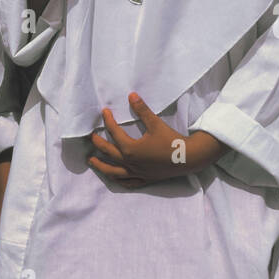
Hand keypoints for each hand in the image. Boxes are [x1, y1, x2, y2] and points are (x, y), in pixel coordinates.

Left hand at [89, 93, 225, 185]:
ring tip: (91, 161)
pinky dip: (119, 181)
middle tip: (90, 137)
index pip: (114, 133)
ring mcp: (136, 173)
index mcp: (130, 149)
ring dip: (101, 166)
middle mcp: (130, 163)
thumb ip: (142, 110)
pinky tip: (115, 179)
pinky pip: (128, 182)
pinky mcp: (144, 179)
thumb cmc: (171, 141)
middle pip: (108, 153)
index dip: (108, 121)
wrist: (188, 158)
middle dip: (97, 144)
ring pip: (113, 172)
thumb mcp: (155, 123)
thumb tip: (131, 95)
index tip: (104, 112)